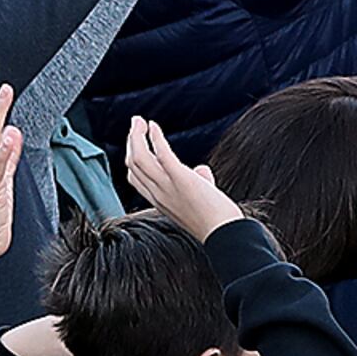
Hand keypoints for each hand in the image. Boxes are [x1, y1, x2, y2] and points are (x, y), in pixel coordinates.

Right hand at [120, 116, 245, 241]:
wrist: (225, 234)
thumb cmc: (217, 221)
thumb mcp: (200, 200)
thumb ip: (198, 183)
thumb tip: (202, 170)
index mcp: (159, 201)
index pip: (135, 177)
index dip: (132, 157)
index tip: (137, 142)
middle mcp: (158, 194)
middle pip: (132, 164)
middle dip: (131, 141)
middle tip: (135, 124)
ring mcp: (167, 187)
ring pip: (139, 157)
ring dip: (136, 136)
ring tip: (140, 121)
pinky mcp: (180, 179)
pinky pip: (161, 154)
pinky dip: (155, 137)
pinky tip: (154, 126)